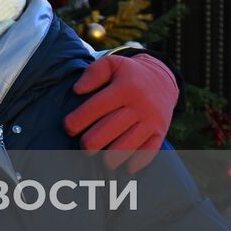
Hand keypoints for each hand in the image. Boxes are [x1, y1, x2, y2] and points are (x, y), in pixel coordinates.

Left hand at [63, 53, 178, 174]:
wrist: (162, 80)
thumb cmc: (128, 74)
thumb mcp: (112, 64)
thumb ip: (93, 73)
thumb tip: (77, 90)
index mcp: (124, 88)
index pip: (97, 107)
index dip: (79, 119)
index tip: (68, 127)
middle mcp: (139, 105)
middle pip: (111, 129)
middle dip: (92, 142)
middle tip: (84, 146)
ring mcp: (151, 120)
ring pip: (129, 144)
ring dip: (112, 157)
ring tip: (102, 160)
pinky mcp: (160, 132)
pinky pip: (150, 151)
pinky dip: (137, 162)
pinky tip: (126, 166)